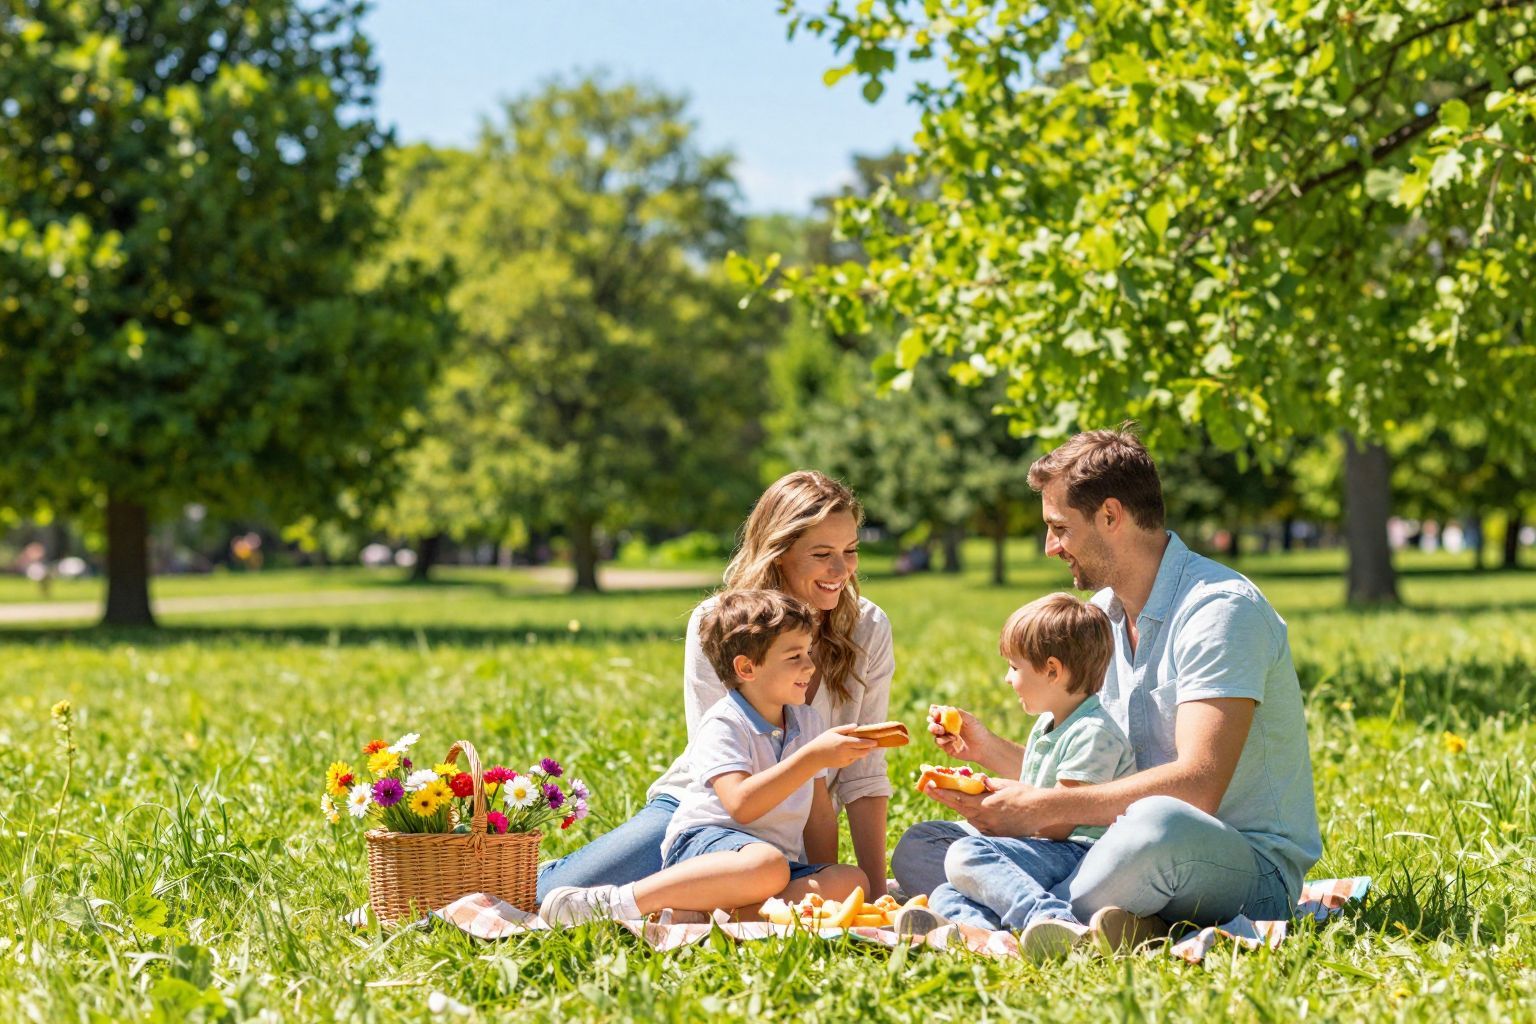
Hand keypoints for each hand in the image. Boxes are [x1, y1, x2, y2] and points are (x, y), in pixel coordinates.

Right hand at [803, 725, 877, 769]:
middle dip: (869, 748)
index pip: (860, 743)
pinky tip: (850, 751)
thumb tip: (856, 726)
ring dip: (863, 752)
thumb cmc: (823, 741)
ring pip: (859, 756)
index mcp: (843, 742)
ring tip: (864, 746)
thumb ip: (845, 729)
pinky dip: (854, 755)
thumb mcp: (832, 731)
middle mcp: (845, 752)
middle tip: (873, 744)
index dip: (869, 743)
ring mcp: (845, 760)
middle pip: (862, 751)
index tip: (876, 741)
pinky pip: (853, 759)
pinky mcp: (843, 764)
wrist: (814, 756)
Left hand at [918, 776, 1046, 836]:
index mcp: (984, 805)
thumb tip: (974, 782)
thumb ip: (986, 785)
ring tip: (950, 794)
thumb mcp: (1003, 784)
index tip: (928, 785)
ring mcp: (989, 829)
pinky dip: (974, 815)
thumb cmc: (1024, 793)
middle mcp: (983, 819)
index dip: (941, 792)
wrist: (1041, 812)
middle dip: (943, 797)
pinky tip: (976, 808)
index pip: (957, 798)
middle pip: (958, 807)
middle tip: (929, 788)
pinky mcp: (995, 835)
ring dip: (960, 805)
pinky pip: (979, 823)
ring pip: (968, 815)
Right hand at [926, 704, 987, 759]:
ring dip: (935, 729)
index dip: (934, 711)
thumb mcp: (969, 719)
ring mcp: (945, 736)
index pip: (938, 712)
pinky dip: (941, 739)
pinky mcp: (946, 746)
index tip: (934, 710)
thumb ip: (957, 713)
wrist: (984, 747)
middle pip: (933, 721)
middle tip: (934, 719)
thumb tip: (943, 708)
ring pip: (933, 731)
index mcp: (951, 717)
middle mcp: (947, 726)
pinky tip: (951, 739)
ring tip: (941, 730)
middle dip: (932, 719)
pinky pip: (938, 741)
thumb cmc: (978, 731)